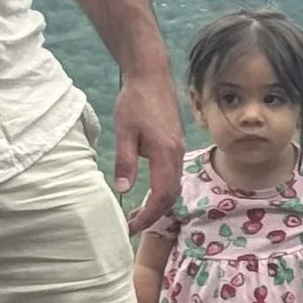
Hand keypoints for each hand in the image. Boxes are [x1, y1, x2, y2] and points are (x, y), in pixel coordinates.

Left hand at [113, 66, 187, 232]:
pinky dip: (163, 189)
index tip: (131, 227)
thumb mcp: (124, 132)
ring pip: (174, 185)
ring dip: (159, 203)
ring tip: (138, 212)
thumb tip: (123, 190)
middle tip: (133, 225)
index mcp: (165, 154)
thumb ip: (125, 162)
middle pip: (171, 195)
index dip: (147, 216)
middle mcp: (177, 154)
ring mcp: (178, 149)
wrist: (152, 75)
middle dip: (154, 214)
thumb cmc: (136, 100)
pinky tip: (149, 190)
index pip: (160, 196)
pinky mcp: (175, 143)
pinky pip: (173, 174)